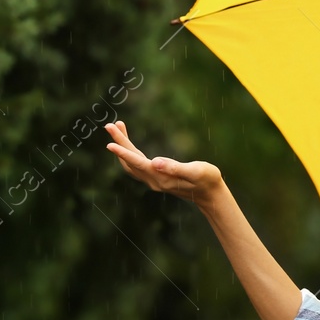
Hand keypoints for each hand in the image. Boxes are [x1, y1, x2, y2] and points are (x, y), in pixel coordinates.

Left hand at [103, 121, 222, 204]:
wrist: (210, 194)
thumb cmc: (207, 180)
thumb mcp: (196, 171)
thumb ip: (175, 167)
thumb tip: (155, 162)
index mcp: (161, 178)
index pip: (138, 163)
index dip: (123, 153)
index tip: (110, 143)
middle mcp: (154, 180)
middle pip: (130, 161)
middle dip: (119, 143)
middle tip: (110, 125)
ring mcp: (154, 180)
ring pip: (131, 163)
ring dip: (123, 146)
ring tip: (117, 127)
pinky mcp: (156, 177)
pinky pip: (137, 164)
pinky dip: (129, 152)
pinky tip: (129, 144)